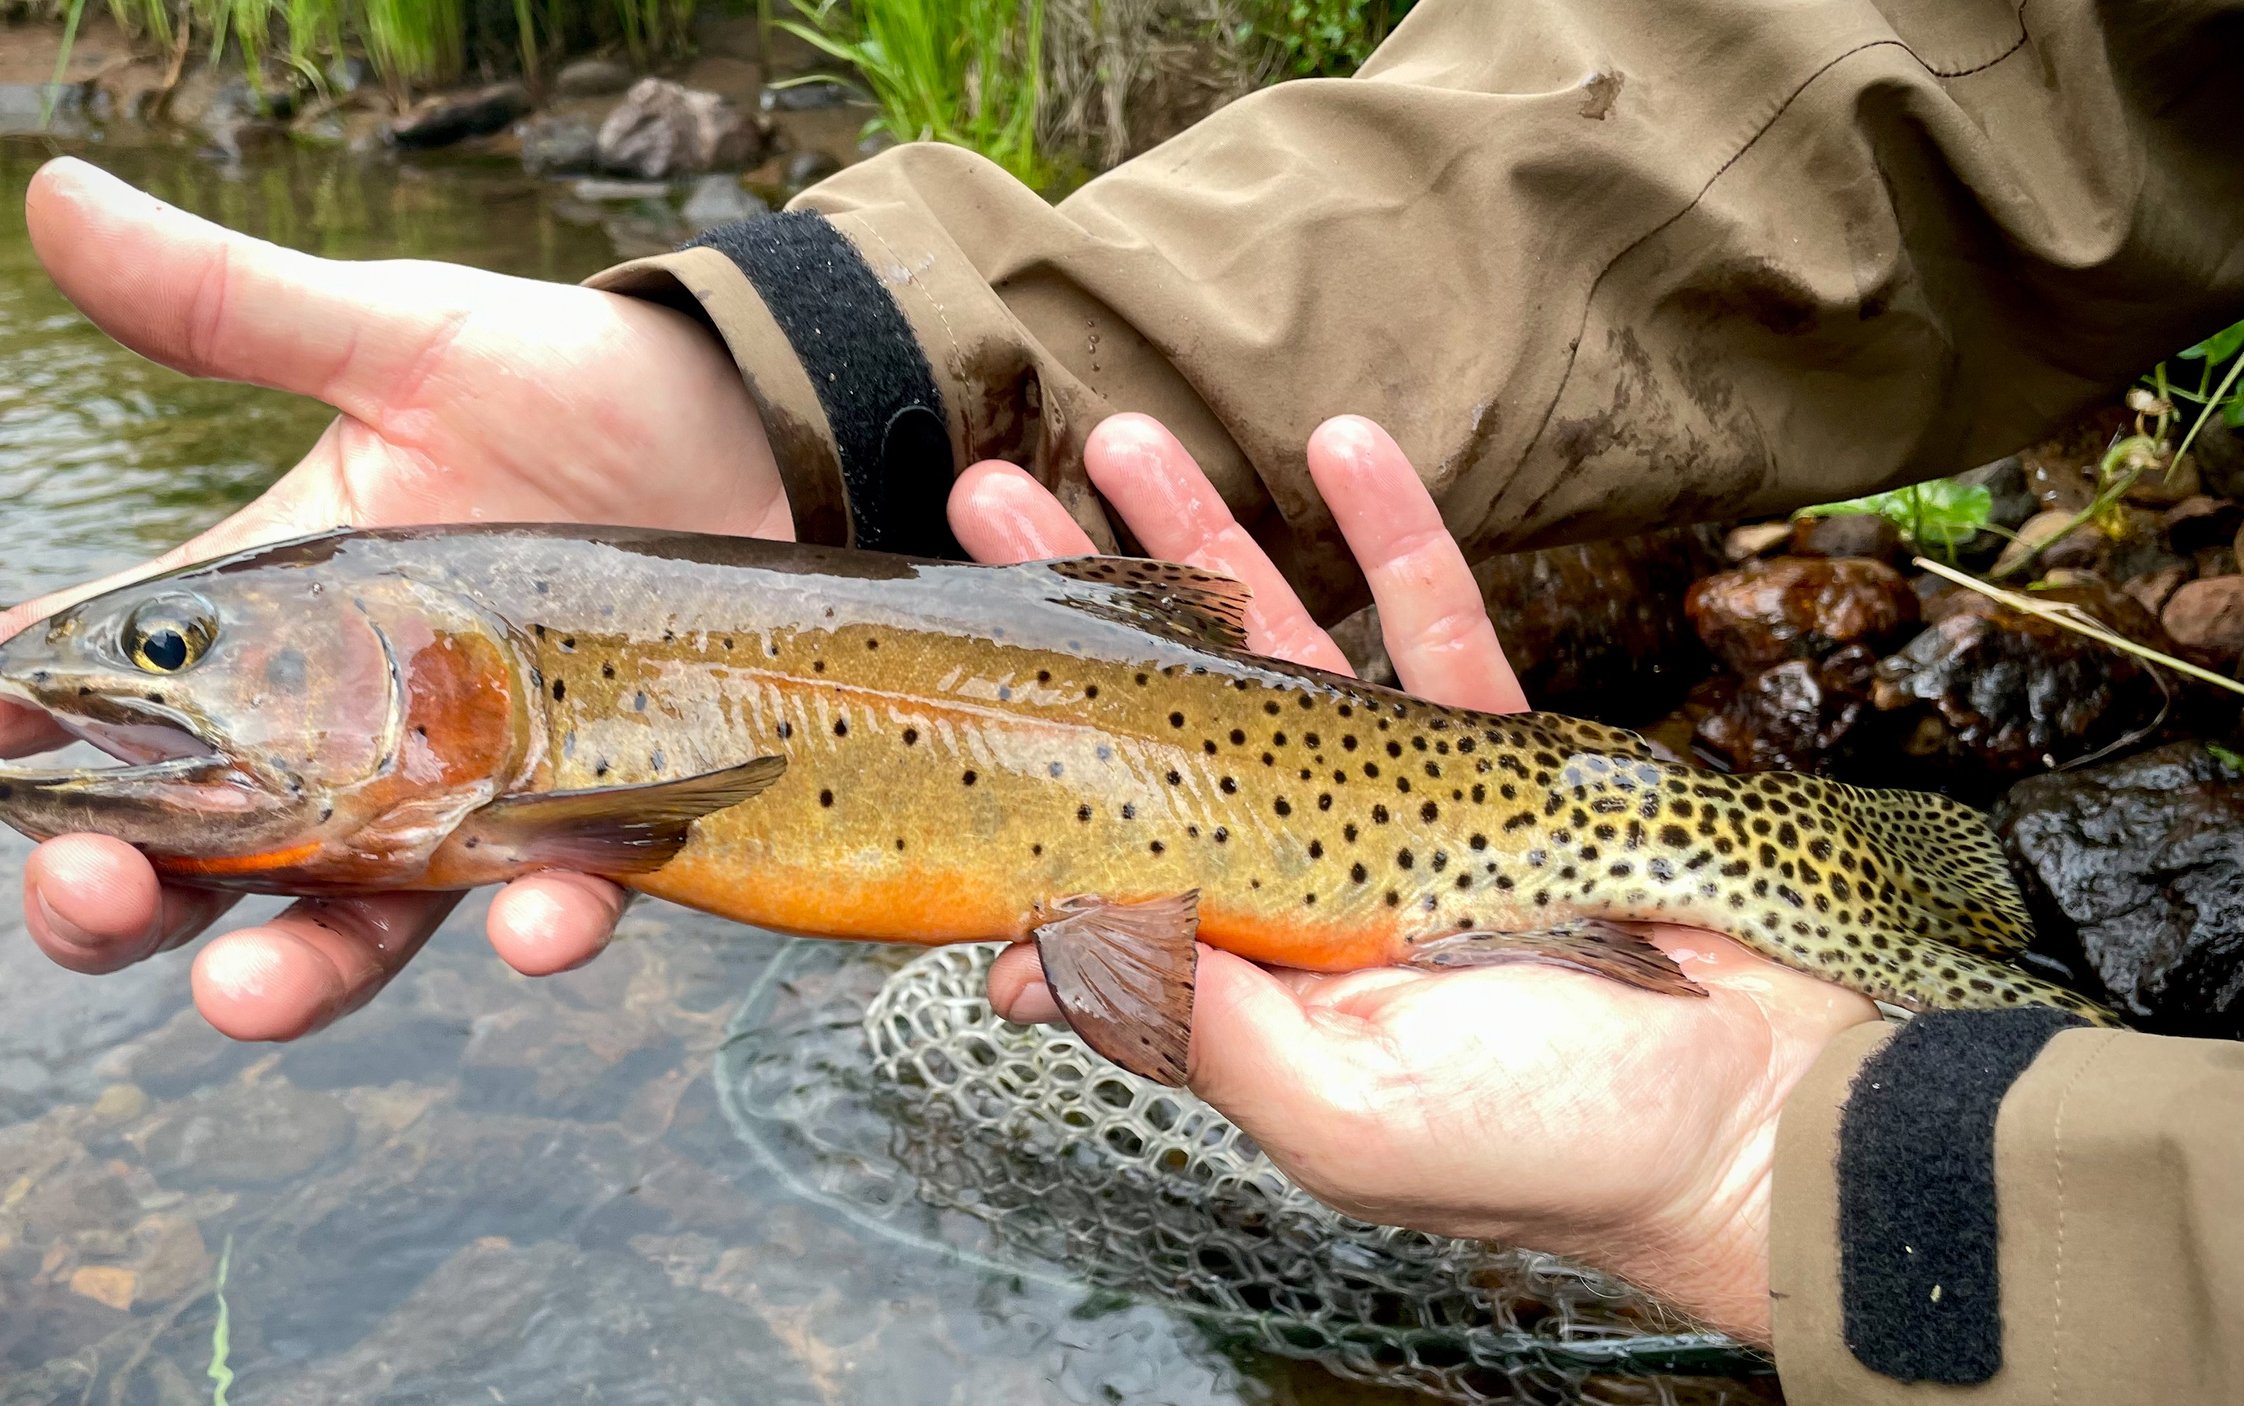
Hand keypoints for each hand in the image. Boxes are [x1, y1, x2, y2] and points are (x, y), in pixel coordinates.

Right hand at [0, 156, 785, 1039]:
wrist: (749, 435)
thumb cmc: (566, 389)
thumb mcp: (401, 339)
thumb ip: (237, 308)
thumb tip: (52, 201)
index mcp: (246, 618)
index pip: (39, 681)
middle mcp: (326, 733)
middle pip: (161, 854)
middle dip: (93, 898)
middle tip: (84, 893)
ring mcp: (450, 794)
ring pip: (327, 925)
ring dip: (279, 974)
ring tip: (242, 996)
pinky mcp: (580, 821)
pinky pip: (542, 907)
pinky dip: (537, 928)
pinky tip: (544, 922)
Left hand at [946, 413, 1878, 1343]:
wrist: (1761, 1119)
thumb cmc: (1550, 1145)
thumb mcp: (1345, 1110)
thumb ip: (1200, 1028)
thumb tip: (1020, 968)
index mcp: (1246, 960)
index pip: (1104, 836)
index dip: (1028, 748)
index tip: (955, 657)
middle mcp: (1302, 873)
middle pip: (1165, 712)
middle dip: (1078, 602)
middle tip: (989, 499)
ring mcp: (1401, 808)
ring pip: (1283, 646)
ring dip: (1204, 539)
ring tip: (1123, 439)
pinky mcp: (1506, 758)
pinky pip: (1437, 625)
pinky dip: (1392, 534)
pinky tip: (1343, 443)